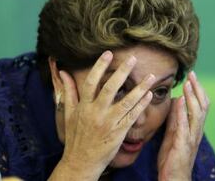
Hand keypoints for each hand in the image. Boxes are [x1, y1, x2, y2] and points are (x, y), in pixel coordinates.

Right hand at [54, 51, 155, 179]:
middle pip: (111, 88)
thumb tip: (63, 72)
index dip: (100, 66)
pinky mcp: (119, 132)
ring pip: (127, 101)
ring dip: (140, 88)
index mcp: (83, 106)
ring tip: (151, 76)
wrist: (81, 161)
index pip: (91, 82)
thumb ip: (68, 91)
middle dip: (122, 72)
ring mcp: (109, 123)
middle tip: (132, 59)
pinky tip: (149, 95)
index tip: (108, 54)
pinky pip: (132, 116)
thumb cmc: (74, 137)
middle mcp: (96, 112)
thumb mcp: (68, 113)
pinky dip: (141, 105)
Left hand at [158, 72, 209, 180]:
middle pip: (201, 106)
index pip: (199, 105)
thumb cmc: (172, 156)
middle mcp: (195, 131)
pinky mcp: (182, 145)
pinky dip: (182, 113)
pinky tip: (179, 102)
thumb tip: (175, 101)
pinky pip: (184, 127)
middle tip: (192, 74)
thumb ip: (175, 118)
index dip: (197, 90)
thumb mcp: (173, 133)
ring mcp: (190, 138)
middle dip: (197, 89)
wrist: (173, 177)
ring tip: (187, 84)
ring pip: (196, 114)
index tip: (191, 76)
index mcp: (192, 128)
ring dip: (192, 98)